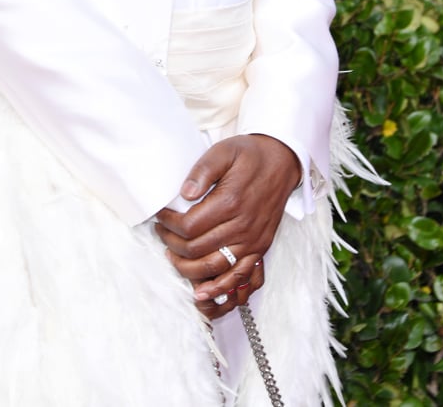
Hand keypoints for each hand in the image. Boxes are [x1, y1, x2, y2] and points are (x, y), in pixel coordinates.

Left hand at [155, 134, 299, 318]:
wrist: (282, 162)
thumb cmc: (251, 155)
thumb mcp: (224, 151)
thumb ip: (202, 170)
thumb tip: (185, 193)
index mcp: (230, 202)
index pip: (189, 226)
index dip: (168, 225)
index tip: (160, 217)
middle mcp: (242, 227)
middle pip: (197, 250)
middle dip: (172, 245)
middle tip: (161, 234)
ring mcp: (253, 241)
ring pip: (214, 268)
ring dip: (188, 269)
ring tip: (173, 257)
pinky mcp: (260, 249)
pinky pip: (239, 277)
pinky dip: (219, 289)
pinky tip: (201, 292)